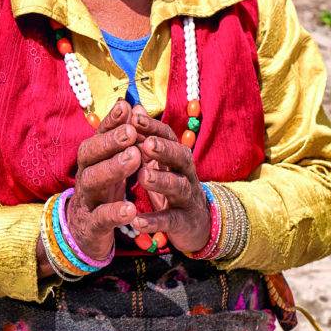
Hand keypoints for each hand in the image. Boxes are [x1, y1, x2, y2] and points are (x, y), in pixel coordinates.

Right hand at [65, 99, 140, 260]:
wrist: (84, 233)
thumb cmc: (102, 192)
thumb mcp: (110, 164)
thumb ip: (119, 138)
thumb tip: (130, 105)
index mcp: (92, 160)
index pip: (98, 135)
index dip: (110, 122)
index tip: (126, 107)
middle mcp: (85, 175)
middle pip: (90, 154)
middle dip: (110, 141)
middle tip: (131, 132)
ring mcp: (86, 200)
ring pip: (93, 181)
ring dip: (113, 168)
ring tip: (135, 158)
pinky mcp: (91, 226)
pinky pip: (100, 217)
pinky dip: (115, 212)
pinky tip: (131, 208)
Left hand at [130, 104, 209, 252]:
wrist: (196, 224)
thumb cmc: (172, 186)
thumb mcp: (162, 162)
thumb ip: (148, 137)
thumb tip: (134, 106)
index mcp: (176, 156)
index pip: (168, 135)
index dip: (153, 126)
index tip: (134, 118)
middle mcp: (185, 174)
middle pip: (181, 157)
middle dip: (164, 149)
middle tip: (146, 143)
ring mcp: (187, 198)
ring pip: (178, 187)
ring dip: (161, 181)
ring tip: (143, 176)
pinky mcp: (183, 222)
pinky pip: (170, 221)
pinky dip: (154, 220)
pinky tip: (136, 221)